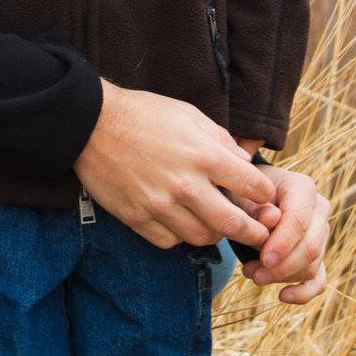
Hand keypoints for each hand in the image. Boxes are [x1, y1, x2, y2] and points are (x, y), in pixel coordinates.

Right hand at [75, 81, 278, 249]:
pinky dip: (180, 236)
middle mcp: (185, 184)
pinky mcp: (136, 217)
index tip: (264, 198)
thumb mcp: (189, 115)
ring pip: (202, 237)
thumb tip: (244, 163)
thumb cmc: (143, 114)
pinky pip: (169, 241)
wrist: (91, 123)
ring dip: (215, 234)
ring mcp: (159, 204)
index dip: (264, 195)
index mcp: (204, 155)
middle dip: (254, 232)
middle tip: (260, 234)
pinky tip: (181, 223)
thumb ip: (221, 140)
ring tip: (216, 226)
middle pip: (234, 224)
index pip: (253, 187)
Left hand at [236, 166, 329, 303]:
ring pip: (312, 265)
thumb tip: (272, 219)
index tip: (264, 260)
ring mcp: (321, 233)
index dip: (284, 243)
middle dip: (283, 266)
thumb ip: (253, 206)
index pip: (299, 220)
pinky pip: (318, 281)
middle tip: (253, 274)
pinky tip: (282, 296)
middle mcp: (319, 209)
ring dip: (282, 277)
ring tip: (252, 274)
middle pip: (311, 247)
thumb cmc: (243, 193)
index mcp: (303, 188)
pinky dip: (303, 293)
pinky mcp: (317, 255)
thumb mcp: (240, 194)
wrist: (248, 199)